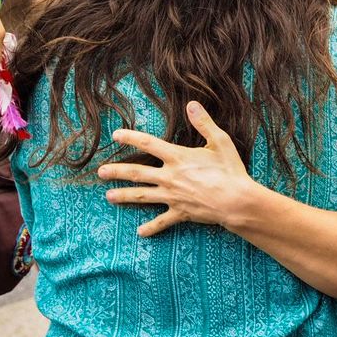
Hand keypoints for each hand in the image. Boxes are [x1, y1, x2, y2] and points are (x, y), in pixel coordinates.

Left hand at [99, 101, 258, 236]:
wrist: (236, 201)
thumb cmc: (230, 170)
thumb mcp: (220, 141)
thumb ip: (204, 123)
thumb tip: (192, 104)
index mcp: (177, 157)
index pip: (148, 144)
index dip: (130, 138)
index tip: (115, 135)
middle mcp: (170, 177)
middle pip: (137, 173)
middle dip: (117, 172)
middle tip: (100, 172)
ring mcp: (172, 196)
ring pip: (142, 196)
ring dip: (124, 196)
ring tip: (109, 197)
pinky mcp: (180, 213)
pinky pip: (162, 221)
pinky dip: (150, 227)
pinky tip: (140, 232)